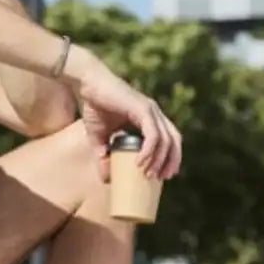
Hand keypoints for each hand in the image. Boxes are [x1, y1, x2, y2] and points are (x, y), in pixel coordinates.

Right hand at [77, 68, 181, 182]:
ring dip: (160, 159)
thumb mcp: (98, 137)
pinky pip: (153, 135)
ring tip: (148, 174)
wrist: (88, 84)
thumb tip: (106, 178)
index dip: (171, 157)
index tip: (164, 174)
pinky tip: (140, 162)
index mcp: (149, 117)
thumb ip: (103, 155)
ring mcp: (150, 110)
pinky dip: (149, 151)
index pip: (170, 138)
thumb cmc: (94, 106)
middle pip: (175, 140)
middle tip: (162, 178)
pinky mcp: (142, 109)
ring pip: (166, 139)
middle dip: (172, 161)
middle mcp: (154, 113)